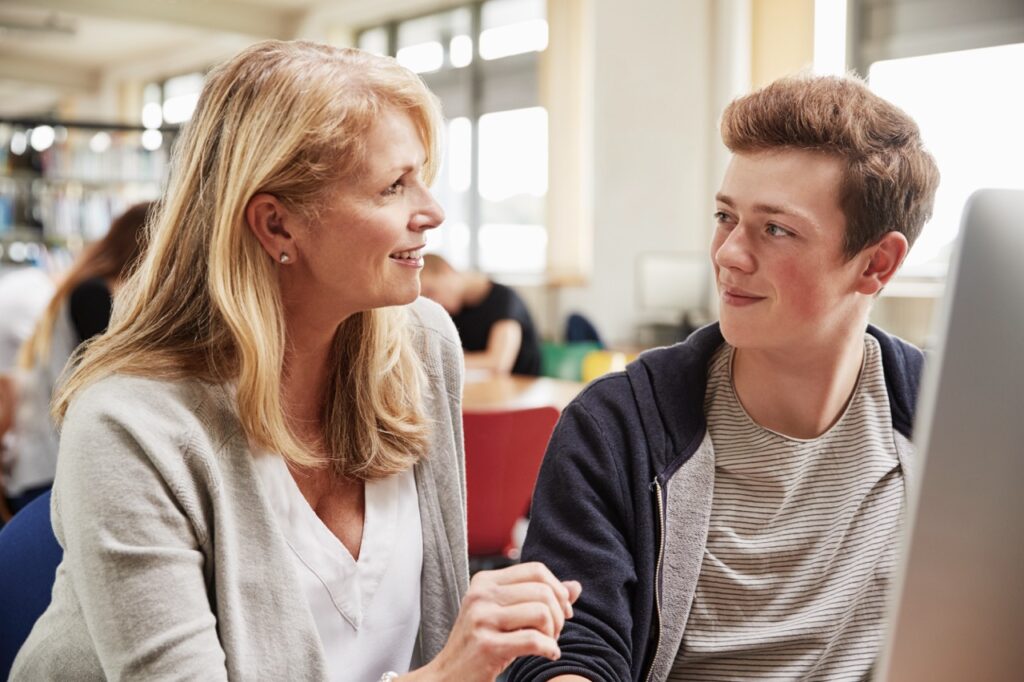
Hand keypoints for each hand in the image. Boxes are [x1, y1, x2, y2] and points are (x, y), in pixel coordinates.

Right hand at [407, 562, 581, 681]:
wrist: (447, 676)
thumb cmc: (480, 645)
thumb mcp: (505, 614)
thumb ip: (537, 598)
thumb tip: (575, 587)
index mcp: (485, 581)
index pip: (536, 570)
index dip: (558, 589)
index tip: (562, 611)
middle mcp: (481, 595)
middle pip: (542, 591)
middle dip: (558, 614)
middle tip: (554, 632)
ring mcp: (482, 619)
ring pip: (541, 613)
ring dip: (554, 633)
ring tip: (548, 643)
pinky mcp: (487, 646)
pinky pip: (534, 641)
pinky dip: (550, 649)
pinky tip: (549, 655)